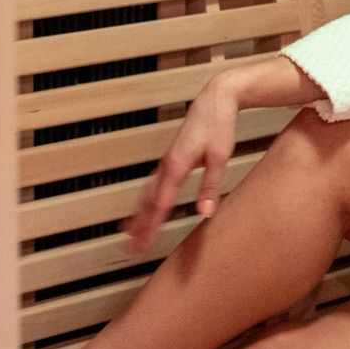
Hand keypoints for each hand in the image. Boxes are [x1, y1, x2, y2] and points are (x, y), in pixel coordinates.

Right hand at [120, 73, 240, 254]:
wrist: (215, 100)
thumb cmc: (219, 126)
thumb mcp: (220, 156)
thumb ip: (210, 185)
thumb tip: (205, 213)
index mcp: (177, 164)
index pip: (161, 201)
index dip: (152, 224)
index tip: (145, 242)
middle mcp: (166, 164)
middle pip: (149, 200)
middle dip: (140, 225)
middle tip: (133, 248)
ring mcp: (166, 162)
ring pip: (147, 193)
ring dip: (138, 215)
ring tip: (129, 236)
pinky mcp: (170, 160)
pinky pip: (152, 184)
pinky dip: (145, 201)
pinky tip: (143, 210)